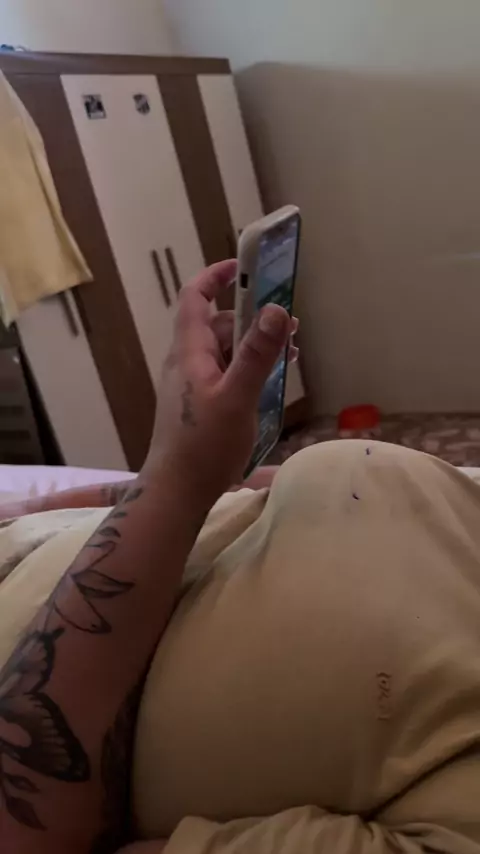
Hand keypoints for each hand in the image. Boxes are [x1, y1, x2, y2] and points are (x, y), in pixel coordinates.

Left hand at [143, 260, 295, 503]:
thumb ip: (257, 354)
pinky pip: (225, 375)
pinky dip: (248, 370)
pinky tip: (272, 382)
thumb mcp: (237, 397)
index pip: (195, 298)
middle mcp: (186, 363)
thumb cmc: (204, 445)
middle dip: (252, 319)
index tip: (244, 267)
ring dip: (254, 347)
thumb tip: (276, 309)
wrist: (177, 492)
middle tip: (290, 326)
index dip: (215, 276)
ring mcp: (191, 386)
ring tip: (291, 354)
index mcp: (189, 352)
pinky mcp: (199, 406)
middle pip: (217, 325)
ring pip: (224, 352)